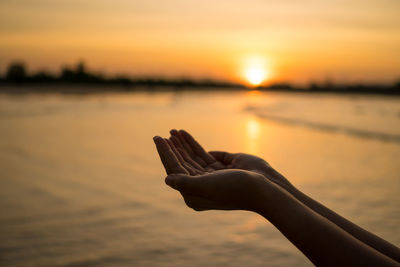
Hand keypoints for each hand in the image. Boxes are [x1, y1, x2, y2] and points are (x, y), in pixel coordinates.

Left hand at [168, 129, 292, 189]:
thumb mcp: (207, 187)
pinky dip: (193, 143)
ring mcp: (210, 175)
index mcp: (194, 194)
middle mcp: (200, 185)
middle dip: (172, 149)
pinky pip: (202, 153)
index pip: (175, 171)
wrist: (264, 187)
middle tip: (160, 136)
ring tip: (172, 131)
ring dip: (181, 144)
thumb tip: (167, 179)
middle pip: (181, 164)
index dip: (166, 154)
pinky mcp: (220, 165)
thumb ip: (186, 183)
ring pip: (190, 157)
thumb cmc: (234, 189)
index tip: (158, 139)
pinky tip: (184, 134)